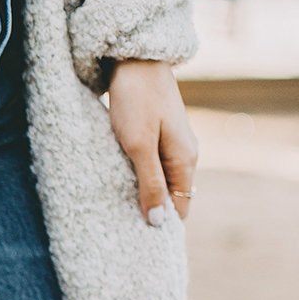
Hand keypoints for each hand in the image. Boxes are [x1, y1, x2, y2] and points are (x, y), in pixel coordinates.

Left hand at [107, 60, 197, 226]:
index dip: (162, 226)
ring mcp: (168, 144)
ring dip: (139, 194)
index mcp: (185, 160)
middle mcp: (182, 154)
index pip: (180, 209)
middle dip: (149, 212)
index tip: (138, 242)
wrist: (133, 57)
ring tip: (115, 211)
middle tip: (121, 232)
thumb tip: (158, 221)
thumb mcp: (139, 146)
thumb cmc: (136, 99)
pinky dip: (133, 177)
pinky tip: (115, 183)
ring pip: (156, 182)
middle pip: (169, 197)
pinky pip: (146, 166)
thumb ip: (150, 183)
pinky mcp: (152, 134)